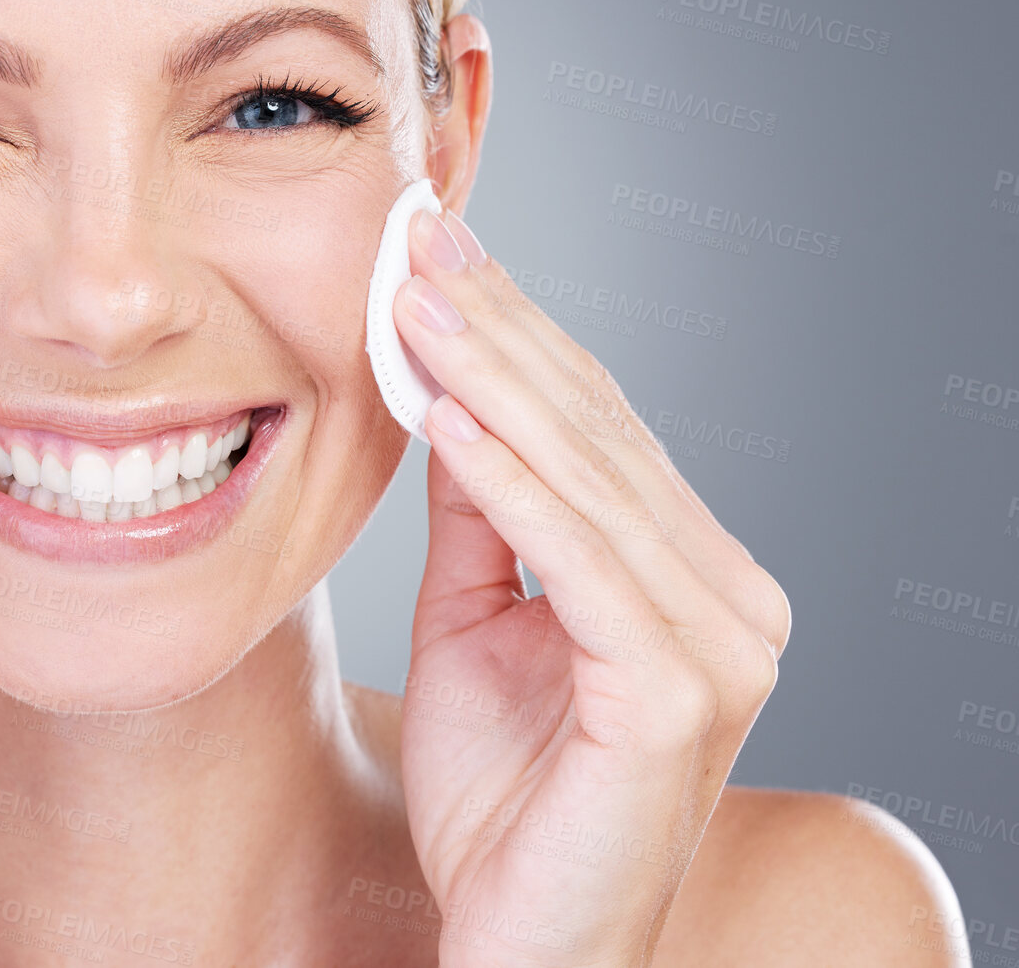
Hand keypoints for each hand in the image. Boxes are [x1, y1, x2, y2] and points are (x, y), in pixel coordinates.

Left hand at [391, 208, 790, 966]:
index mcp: (687, 576)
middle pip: (598, 434)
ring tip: (414, 303)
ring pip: (590, 481)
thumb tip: (449, 396)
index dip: (515, 334)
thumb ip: (477, 518)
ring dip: (493, 381)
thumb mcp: (473, 624)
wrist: (523, 947)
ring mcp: (717, 646)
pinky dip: (511, 484)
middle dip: (500, 330)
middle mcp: (726, 598)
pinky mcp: (677, 697)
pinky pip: (580, 564)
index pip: (596, 428)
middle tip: (419, 243)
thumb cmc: (502, 802)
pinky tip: (446, 416)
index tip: (435, 254)